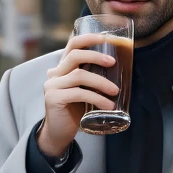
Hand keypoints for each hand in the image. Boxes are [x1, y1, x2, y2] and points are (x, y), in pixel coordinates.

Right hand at [37, 34, 118, 159]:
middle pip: (75, 55)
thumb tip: (120, 69)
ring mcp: (52, 85)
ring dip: (101, 82)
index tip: (105, 39)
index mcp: (63, 68)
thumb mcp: (86, 90)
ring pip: (79, 75)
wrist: (60, 133)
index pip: (72, 45)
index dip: (88, 38)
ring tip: (115, 92)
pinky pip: (78, 93)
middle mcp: (55, 73)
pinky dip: (96, 98)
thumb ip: (94, 78)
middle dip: (96, 56)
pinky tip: (107, 106)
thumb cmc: (76, 111)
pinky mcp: (53, 98)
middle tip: (113, 63)